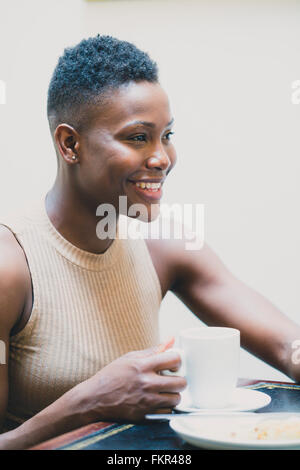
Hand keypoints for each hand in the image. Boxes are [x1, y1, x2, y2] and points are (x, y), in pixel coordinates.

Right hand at [72, 338, 186, 422]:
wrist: (95, 398)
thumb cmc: (112, 376)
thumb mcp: (130, 357)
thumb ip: (153, 350)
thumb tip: (171, 340)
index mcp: (143, 366)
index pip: (174, 359)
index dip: (177, 361)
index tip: (173, 365)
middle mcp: (147, 384)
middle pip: (180, 382)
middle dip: (178, 380)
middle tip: (171, 380)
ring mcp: (146, 402)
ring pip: (176, 399)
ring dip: (172, 395)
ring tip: (163, 391)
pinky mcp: (145, 416)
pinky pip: (167, 413)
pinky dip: (165, 408)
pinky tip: (156, 402)